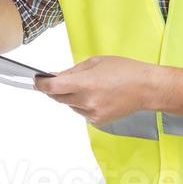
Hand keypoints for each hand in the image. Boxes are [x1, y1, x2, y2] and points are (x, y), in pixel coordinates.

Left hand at [33, 56, 157, 126]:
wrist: (146, 89)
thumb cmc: (126, 71)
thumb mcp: (96, 62)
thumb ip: (74, 70)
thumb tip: (57, 76)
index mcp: (85, 83)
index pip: (52, 87)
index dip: (40, 84)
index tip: (37, 80)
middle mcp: (87, 100)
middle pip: (57, 97)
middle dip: (54, 89)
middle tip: (59, 81)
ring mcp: (92, 113)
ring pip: (69, 105)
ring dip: (70, 97)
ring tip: (88, 87)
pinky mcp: (97, 121)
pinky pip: (81, 112)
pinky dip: (82, 104)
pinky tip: (96, 96)